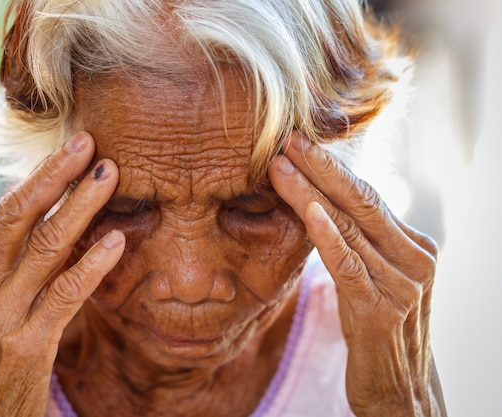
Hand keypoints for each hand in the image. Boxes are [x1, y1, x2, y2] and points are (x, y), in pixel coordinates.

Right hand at [0, 132, 124, 416]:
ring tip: (110, 175)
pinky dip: (91, 263)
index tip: (74, 148)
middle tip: (90, 142)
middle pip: (18, 216)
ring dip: (80, 207)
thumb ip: (14, 269)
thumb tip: (50, 223)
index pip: (6, 212)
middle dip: (55, 175)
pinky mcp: (29, 346)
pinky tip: (116, 240)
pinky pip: (64, 294)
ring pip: (44, 247)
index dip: (42, 177)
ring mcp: (0, 318)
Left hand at [268, 133, 445, 415]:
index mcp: (413, 246)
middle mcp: (415, 259)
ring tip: (280, 167)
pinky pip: (349, 265)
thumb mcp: (374, 278)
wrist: (398, 388)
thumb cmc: (377, 328)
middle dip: (320, 167)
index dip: (332, 168)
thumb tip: (324, 207)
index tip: (299, 144)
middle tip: (287, 139)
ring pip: (351, 228)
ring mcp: (403, 284)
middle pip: (361, 202)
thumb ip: (360, 244)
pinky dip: (327, 235)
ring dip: (310, 193)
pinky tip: (307, 210)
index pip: (369, 197)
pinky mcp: (382, 310)